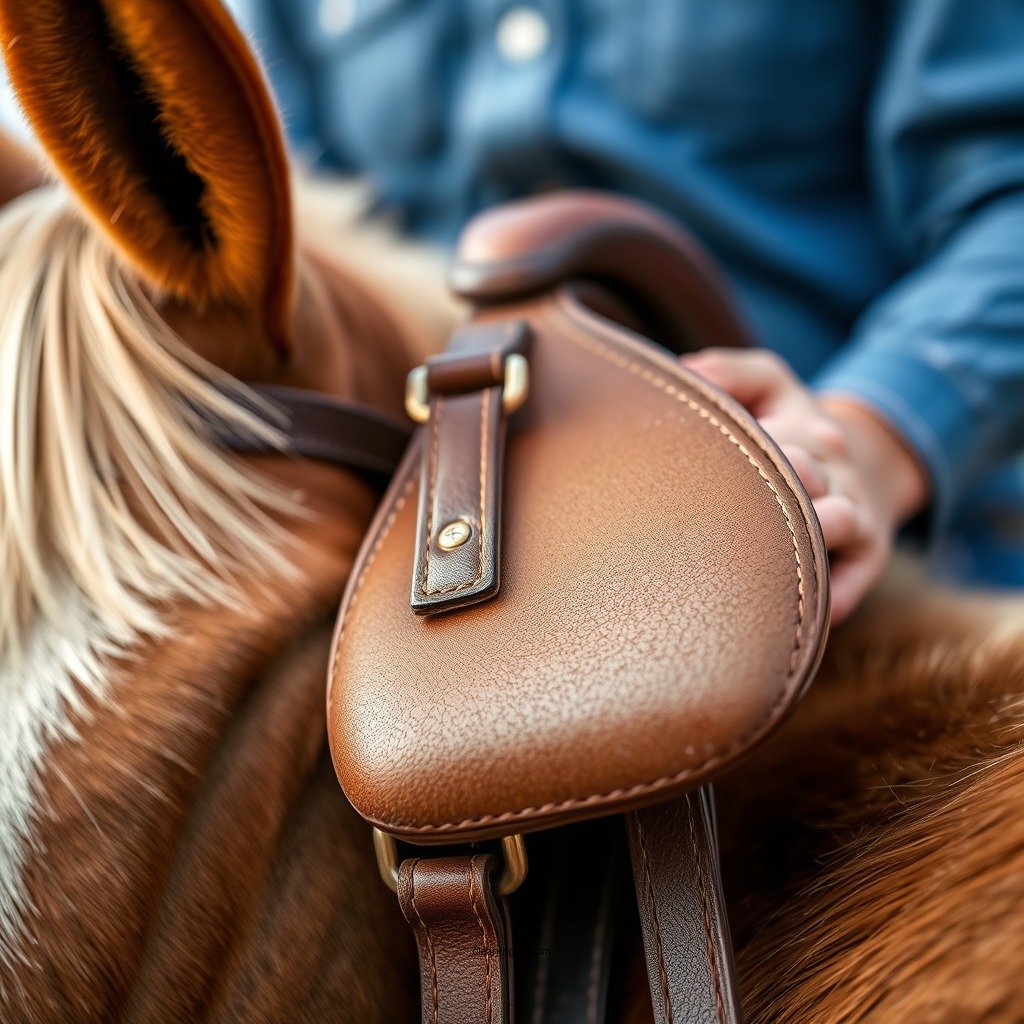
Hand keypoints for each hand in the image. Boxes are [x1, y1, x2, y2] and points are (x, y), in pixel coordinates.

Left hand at [680, 349, 928, 624]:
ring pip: (837, 525)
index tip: (695, 463)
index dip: (738, 448)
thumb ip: (732, 372)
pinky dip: (825, 601)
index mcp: (808, 431)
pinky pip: (847, 589)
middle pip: (806, 477)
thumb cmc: (790, 430)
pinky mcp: (865, 563)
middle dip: (773, 486)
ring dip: (805, 535)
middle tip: (724, 505)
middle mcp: (835, 473)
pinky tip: (782, 616)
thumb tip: (686, 371)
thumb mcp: (771, 385)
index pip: (774, 438)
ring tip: (760, 554)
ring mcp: (855, 519)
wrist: (866, 468)